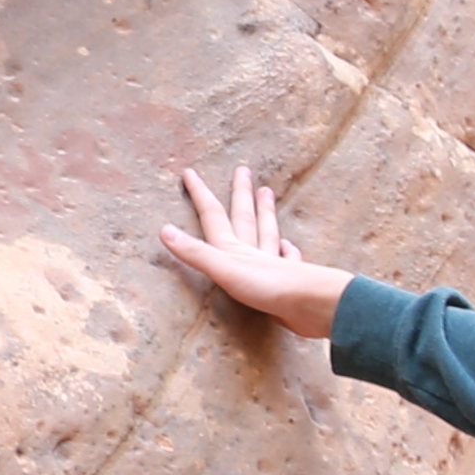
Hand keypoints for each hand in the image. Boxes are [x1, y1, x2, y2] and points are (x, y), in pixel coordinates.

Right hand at [162, 169, 350, 340]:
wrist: (309, 304)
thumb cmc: (267, 287)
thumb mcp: (224, 270)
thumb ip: (196, 252)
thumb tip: (164, 230)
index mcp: (233, 250)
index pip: (213, 216)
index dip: (200, 194)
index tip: (190, 173)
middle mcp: (253, 252)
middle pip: (244, 216)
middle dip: (240, 193)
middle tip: (243, 170)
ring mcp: (273, 264)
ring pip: (266, 233)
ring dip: (264, 213)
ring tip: (267, 193)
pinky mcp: (288, 282)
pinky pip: (286, 259)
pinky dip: (286, 250)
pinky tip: (288, 245)